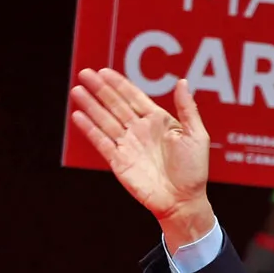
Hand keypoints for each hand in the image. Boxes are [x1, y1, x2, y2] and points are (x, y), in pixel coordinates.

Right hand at [69, 69, 215, 248]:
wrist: (183, 201)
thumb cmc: (194, 171)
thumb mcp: (196, 136)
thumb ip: (188, 109)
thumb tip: (182, 82)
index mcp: (158, 121)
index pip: (134, 97)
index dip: (119, 84)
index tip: (104, 71)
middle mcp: (140, 130)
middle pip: (115, 105)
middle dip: (100, 89)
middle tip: (84, 73)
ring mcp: (128, 145)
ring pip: (105, 120)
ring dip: (91, 106)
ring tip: (77, 91)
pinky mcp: (119, 161)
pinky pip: (102, 142)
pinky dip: (90, 129)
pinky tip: (78, 116)